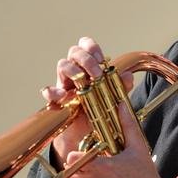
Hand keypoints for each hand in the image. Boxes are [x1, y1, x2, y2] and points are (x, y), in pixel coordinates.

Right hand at [41, 37, 132, 166]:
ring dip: (74, 70)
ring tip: (85, 83)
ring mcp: (64, 83)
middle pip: (74, 51)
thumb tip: (128, 76)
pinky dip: (54, 91)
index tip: (102, 59)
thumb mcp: (111, 97)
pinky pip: (48, 91)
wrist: (84, 132)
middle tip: (97, 74)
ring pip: (62, 65)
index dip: (91, 47)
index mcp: (87, 67)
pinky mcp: (56, 99)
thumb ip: (120, 86)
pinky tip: (64, 96)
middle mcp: (74, 71)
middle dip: (86, 59)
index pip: (85, 45)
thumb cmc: (97, 108)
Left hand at [63, 103, 177, 177]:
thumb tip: (122, 106)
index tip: (81, 155)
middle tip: (84, 168)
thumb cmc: (145, 174)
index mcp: (101, 166)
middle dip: (73, 172)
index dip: (74, 157)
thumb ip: (127, 125)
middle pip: (67, 177)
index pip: (71, 160)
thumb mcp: (137, 147)